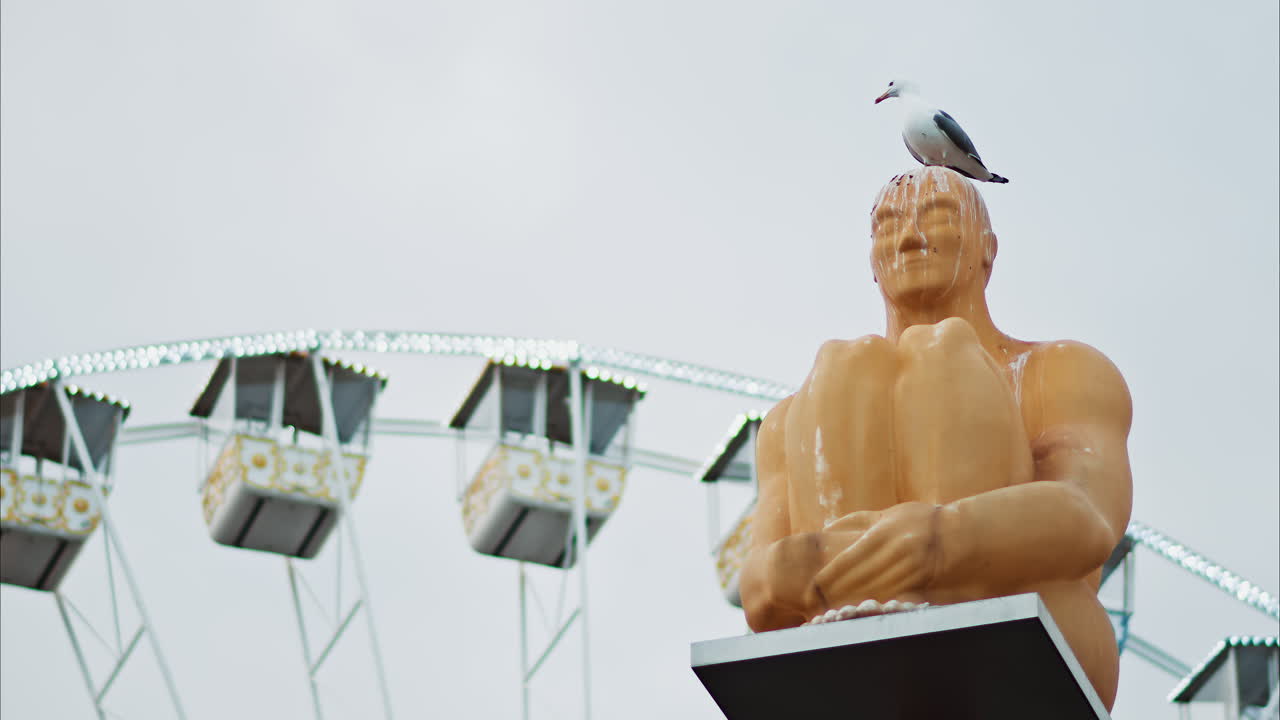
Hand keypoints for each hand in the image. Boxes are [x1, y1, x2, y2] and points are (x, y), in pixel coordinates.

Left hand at [806, 501, 943, 609]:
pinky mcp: (920, 582)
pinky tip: (858, 611)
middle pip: (858, 578)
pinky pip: (890, 597)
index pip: (848, 559)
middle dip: (834, 593)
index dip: (828, 576)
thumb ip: (856, 521)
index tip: (812, 587)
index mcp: (883, 533)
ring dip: (850, 602)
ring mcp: (909, 568)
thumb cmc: (917, 521)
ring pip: (872, 591)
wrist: (958, 534)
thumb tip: (824, 529)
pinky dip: (872, 604)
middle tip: (813, 604)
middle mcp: (895, 550)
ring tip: (830, 611)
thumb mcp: (887, 515)